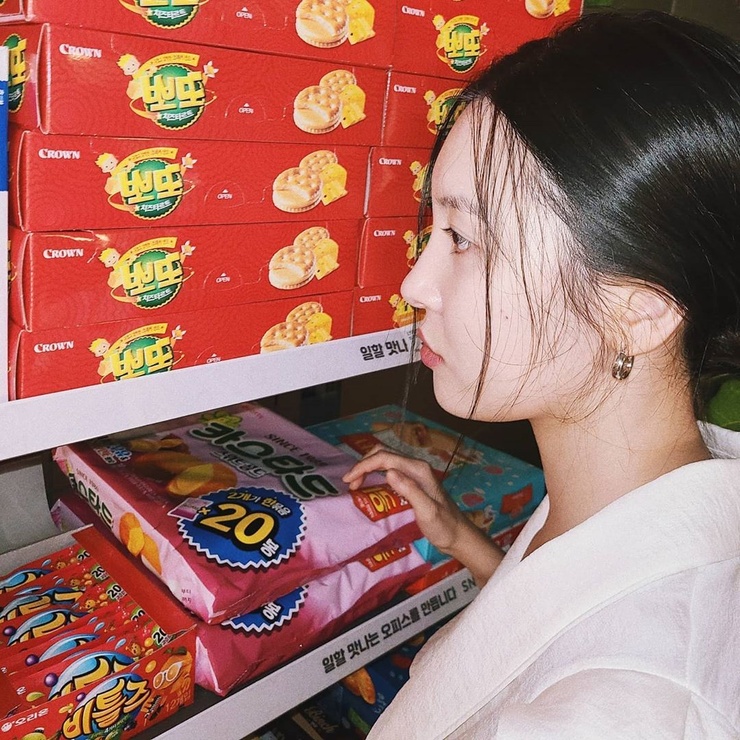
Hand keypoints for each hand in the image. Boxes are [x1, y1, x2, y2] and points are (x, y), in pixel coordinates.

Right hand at [343, 445, 503, 585]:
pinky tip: (369, 484)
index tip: (349, 481)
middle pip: (383, 453)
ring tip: (356, 484)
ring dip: (368, 467)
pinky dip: (375, 472)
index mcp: (418, 470)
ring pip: (385, 459)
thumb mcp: (427, 511)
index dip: (363, 466)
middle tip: (351, 483)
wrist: (458, 535)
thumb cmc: (443, 526)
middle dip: (363, 464)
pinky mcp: (412, 480)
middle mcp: (416, 466)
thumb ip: (409, 490)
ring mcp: (414, 472)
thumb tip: (388, 473)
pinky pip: (389, 468)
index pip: (384, 458)